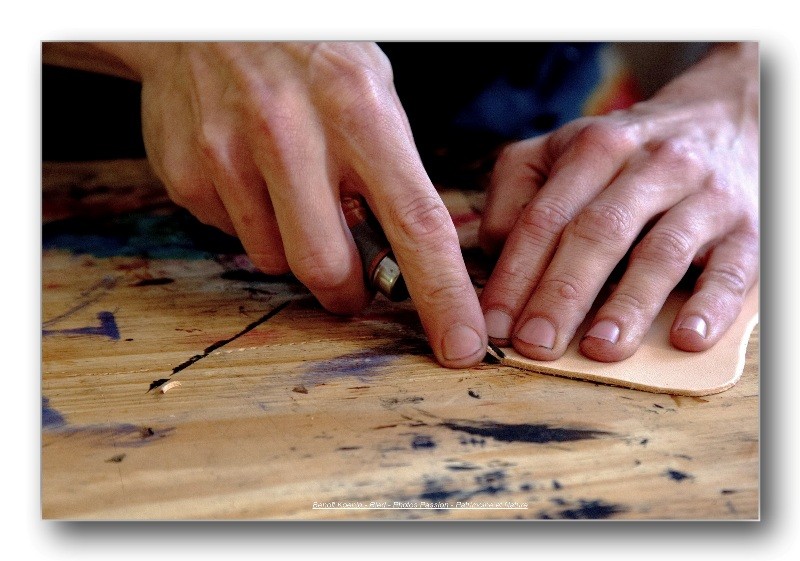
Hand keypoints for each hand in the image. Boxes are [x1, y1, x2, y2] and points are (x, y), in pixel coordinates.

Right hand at [96, 41, 486, 366]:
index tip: (461, 345)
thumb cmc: (306, 54)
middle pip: (329, 267)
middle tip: (353, 287)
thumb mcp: (368, 87)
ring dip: (293, 248)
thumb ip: (391, 166)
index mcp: (359, 109)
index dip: (444, 295)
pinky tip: (250, 175)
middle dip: (347, 295)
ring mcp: (230, 155)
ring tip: (289, 192)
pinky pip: (233, 236)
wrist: (200, 19)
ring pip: (274, 259)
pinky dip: (252, 223)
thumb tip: (409, 248)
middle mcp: (292, 134)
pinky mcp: (187, 175)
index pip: (416, 223)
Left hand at [478, 43, 758, 361]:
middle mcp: (652, 167)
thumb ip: (517, 194)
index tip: (496, 324)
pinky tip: (686, 339)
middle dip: (562, 294)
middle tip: (536, 344)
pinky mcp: (747, 228)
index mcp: (596, 148)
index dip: (516, 274)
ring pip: (661, 252)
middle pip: (599, 233)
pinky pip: (732, 269)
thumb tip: (496, 254)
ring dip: (628, 304)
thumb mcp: (562, 150)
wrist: (726, 119)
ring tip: (599, 348)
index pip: (546, 217)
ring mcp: (704, 196)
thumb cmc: (626, 154)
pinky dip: (711, 306)